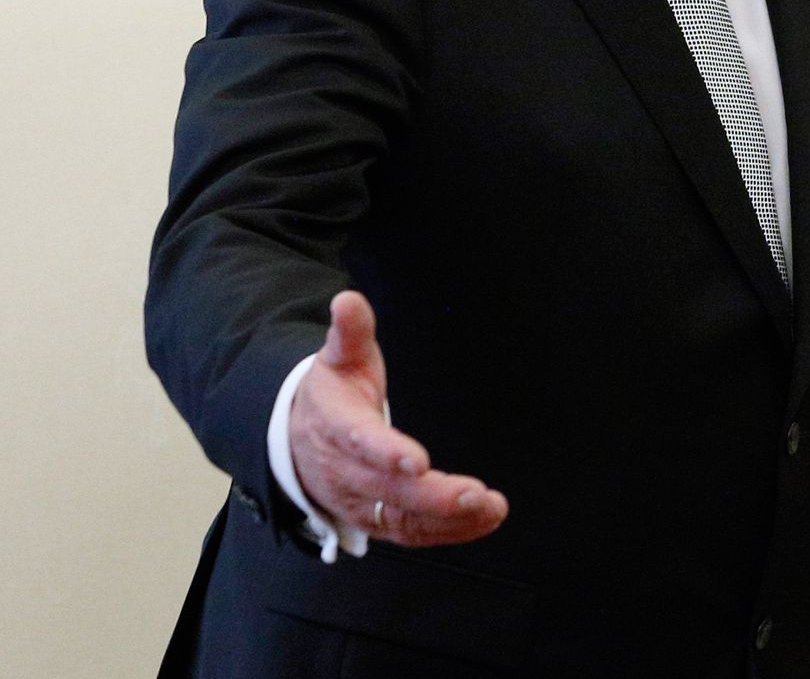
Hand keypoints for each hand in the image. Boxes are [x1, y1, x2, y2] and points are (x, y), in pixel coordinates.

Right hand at [288, 291, 508, 547]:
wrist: (297, 439)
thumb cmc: (330, 394)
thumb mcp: (338, 357)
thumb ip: (350, 332)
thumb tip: (348, 300)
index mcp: (335, 426)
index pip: (358, 442)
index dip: (386, 453)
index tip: (417, 461)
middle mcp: (345, 472)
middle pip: (386, 491)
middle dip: (431, 496)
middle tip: (473, 494)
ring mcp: (359, 502)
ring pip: (401, 519)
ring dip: (446, 519)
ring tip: (490, 508)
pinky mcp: (377, 520)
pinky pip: (412, 532)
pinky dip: (449, 531)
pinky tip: (484, 519)